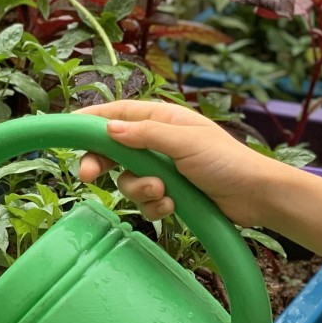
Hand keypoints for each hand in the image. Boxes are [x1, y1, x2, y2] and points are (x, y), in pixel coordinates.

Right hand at [77, 101, 290, 229]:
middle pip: (113, 150)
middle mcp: (158, 143)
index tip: (67, 130)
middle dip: (102, 164)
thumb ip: (145, 136)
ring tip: (165, 193)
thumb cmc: (226, 161)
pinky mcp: (170, 195)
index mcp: (161, 120)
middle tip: (88, 176)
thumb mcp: (184, 142)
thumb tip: (109, 129)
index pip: (116, 114)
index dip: (90, 122)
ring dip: (141, 191)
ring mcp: (163, 170)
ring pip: (128, 181)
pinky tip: (173, 207)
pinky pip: (146, 202)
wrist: (254, 196)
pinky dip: (156, 207)